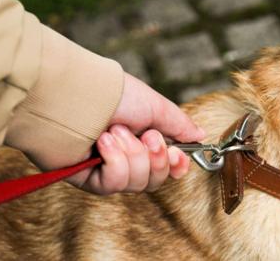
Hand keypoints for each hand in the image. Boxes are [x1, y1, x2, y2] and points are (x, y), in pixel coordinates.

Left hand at [66, 73, 204, 193]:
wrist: (78, 94)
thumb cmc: (115, 95)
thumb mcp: (157, 107)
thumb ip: (179, 125)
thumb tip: (200, 135)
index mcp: (143, 140)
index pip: (166, 168)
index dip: (175, 167)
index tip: (178, 156)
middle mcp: (127, 157)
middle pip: (154, 180)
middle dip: (155, 158)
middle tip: (147, 136)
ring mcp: (108, 169)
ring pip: (137, 183)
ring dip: (131, 155)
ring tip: (115, 132)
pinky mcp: (89, 178)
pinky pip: (114, 184)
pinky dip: (113, 161)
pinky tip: (102, 143)